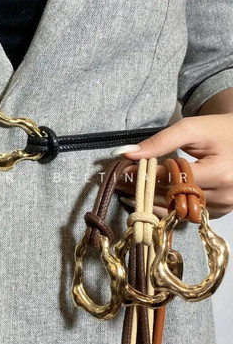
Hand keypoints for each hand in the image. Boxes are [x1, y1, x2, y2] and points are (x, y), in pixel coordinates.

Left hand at [112, 113, 232, 218]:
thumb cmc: (218, 130)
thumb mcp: (190, 129)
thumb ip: (160, 141)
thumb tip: (127, 153)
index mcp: (219, 173)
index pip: (172, 179)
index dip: (146, 176)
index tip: (124, 171)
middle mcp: (224, 195)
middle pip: (173, 197)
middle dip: (143, 189)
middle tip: (120, 183)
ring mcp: (223, 207)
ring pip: (177, 209)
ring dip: (152, 201)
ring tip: (128, 192)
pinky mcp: (219, 212)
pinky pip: (186, 215)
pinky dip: (167, 207)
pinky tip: (150, 199)